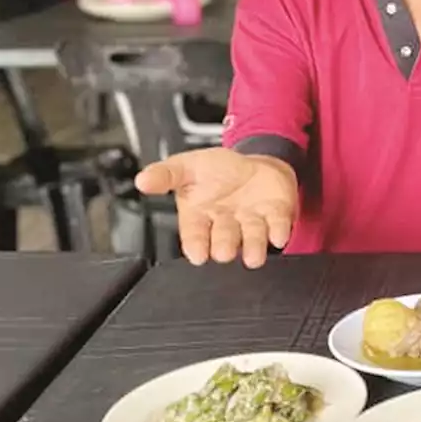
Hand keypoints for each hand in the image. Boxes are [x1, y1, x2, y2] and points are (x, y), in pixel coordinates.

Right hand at [134, 148, 297, 266]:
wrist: (255, 164)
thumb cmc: (218, 171)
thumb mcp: (186, 166)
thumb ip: (165, 174)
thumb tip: (141, 180)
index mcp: (200, 215)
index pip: (194, 234)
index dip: (196, 244)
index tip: (197, 255)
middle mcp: (227, 224)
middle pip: (225, 237)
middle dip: (224, 245)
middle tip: (223, 252)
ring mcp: (252, 221)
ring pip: (252, 236)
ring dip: (253, 246)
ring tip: (253, 257)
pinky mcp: (277, 215)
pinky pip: (278, 224)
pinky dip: (279, 230)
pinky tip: (278, 236)